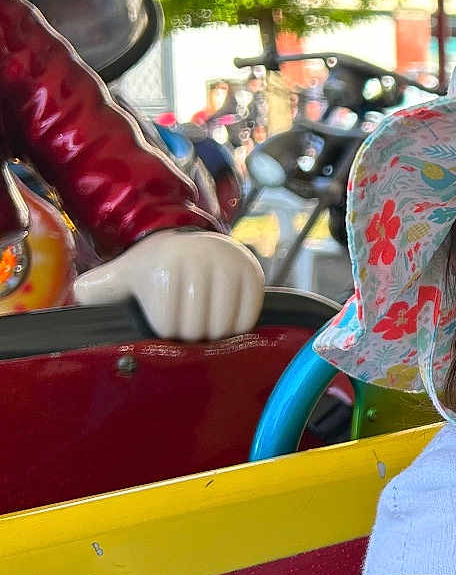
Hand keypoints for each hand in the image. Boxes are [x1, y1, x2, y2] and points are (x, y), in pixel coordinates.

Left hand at [73, 229, 263, 339]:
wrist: (196, 242)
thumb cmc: (158, 267)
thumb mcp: (124, 274)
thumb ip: (98, 288)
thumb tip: (81, 293)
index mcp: (163, 267)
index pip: (167, 327)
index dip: (165, 329)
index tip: (165, 314)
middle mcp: (198, 261)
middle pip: (195, 329)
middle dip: (189, 332)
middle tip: (187, 317)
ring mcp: (229, 266)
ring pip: (222, 328)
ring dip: (213, 332)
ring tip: (205, 317)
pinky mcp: (254, 274)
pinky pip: (246, 319)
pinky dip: (236, 325)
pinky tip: (224, 313)